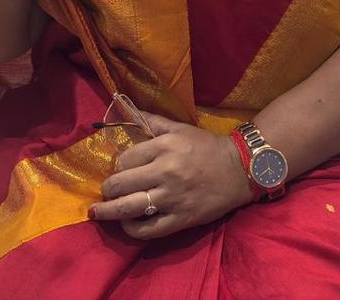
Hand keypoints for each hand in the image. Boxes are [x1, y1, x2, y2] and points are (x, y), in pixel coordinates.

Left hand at [91, 113, 254, 239]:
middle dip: (107, 189)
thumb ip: (151, 121)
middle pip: (121, 184)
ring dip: (108, 211)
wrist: (240, 169)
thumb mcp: (180, 128)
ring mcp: (172, 198)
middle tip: (105, 191)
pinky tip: (126, 224)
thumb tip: (125, 109)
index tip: (120, 170)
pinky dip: (131, 228)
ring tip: (98, 212)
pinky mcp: (181, 219)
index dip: (118, 166)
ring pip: (128, 208)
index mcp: (165, 146)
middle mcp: (165, 172)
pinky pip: (148, 230)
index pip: (125, 159)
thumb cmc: (207, 147)